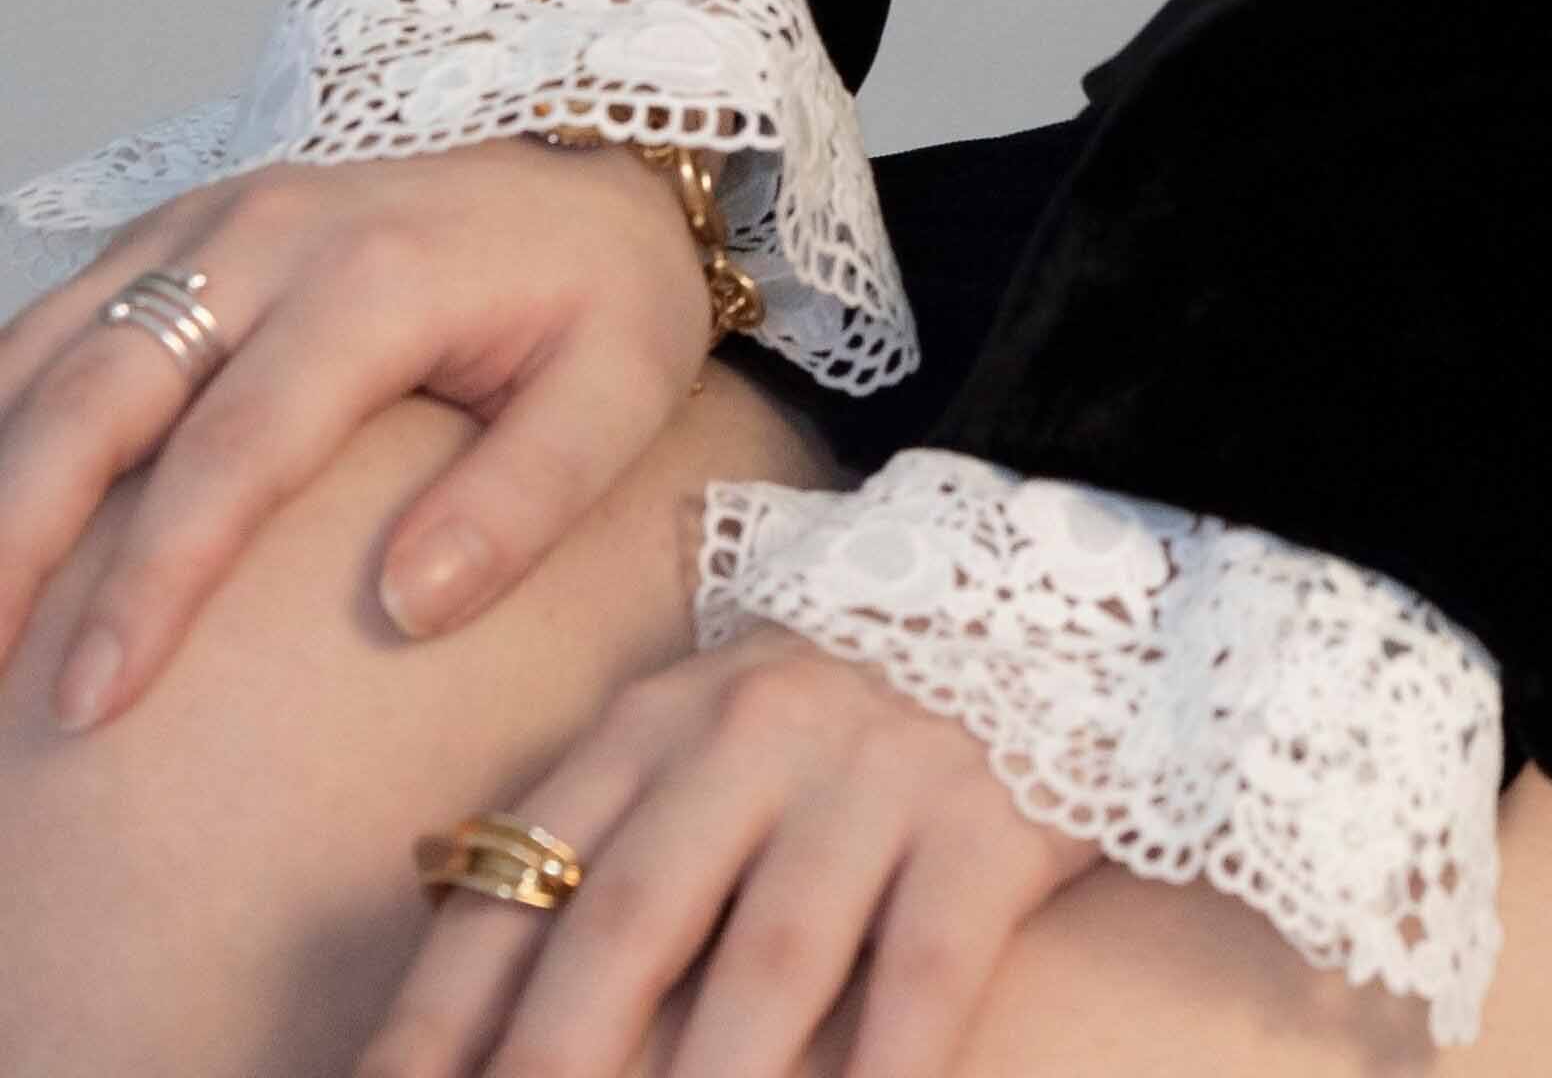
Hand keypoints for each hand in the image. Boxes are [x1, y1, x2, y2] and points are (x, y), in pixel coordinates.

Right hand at [0, 137, 721, 730]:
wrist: (598, 152)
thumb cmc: (602, 288)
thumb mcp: (622, 383)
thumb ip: (526, 496)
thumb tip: (410, 606)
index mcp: (377, 278)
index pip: (237, 449)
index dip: (156, 580)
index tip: (94, 702)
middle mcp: (269, 235)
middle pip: (101, 393)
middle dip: (17, 541)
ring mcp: (206, 224)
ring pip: (47, 354)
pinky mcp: (174, 234)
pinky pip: (49, 326)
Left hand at [358, 625, 1097, 1077]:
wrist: (1044, 600)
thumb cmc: (824, 731)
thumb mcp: (689, 753)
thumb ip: (584, 854)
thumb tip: (437, 1025)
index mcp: (647, 726)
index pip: (508, 892)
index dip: (429, 1026)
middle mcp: (749, 734)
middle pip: (624, 928)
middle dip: (549, 1071)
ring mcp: (875, 770)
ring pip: (769, 959)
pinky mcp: (989, 815)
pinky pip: (925, 967)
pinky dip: (883, 1072)